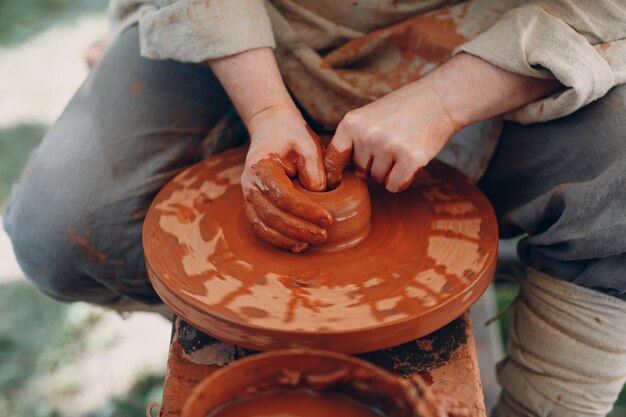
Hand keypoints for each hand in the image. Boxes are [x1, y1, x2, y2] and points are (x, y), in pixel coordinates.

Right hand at [242, 104, 332, 251]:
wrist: (272, 128)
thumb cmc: (293, 136)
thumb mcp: (308, 144)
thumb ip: (314, 168)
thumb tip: (319, 194)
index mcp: (261, 167)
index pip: (283, 195)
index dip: (305, 210)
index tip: (328, 219)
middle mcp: (249, 184)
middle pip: (272, 215)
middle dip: (299, 229)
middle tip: (323, 234)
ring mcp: (248, 196)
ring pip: (264, 226)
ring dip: (288, 238)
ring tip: (312, 242)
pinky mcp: (253, 205)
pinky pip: (261, 228)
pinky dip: (278, 239)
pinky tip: (297, 244)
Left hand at [325, 82, 455, 192]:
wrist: (440, 99)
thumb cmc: (402, 110)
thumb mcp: (369, 117)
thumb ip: (352, 141)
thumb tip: (337, 175)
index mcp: (352, 122)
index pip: (333, 158)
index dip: (333, 174)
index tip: (333, 184)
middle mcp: (367, 134)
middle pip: (360, 171)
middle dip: (373, 166)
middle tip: (390, 146)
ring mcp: (388, 146)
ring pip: (378, 179)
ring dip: (389, 172)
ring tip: (401, 149)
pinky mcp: (410, 158)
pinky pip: (394, 185)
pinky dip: (401, 180)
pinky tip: (409, 164)